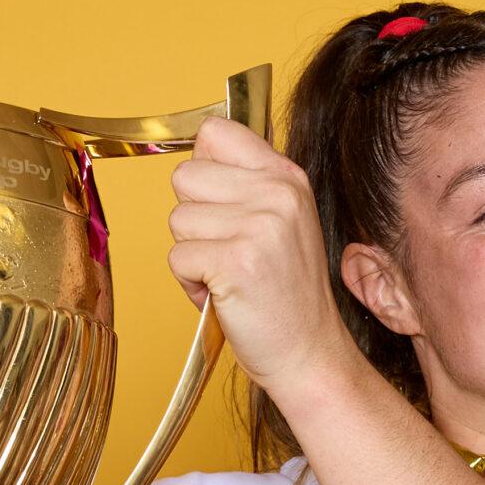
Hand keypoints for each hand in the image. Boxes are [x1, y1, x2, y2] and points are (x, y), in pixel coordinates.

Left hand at [165, 114, 356, 398]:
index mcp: (287, 177)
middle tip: (227, 250)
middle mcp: (277, 194)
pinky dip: (190, 283)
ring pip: (176, 219)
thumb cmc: (284, 293)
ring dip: (192, 254)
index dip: (203, 170)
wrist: (308, 352)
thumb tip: (197, 154)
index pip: (215, 132)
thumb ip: (247, 184)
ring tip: (228, 275)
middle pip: (184, 177)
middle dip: (193, 219)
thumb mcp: (282, 221)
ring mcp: (259, 227)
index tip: (219, 203)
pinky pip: (177, 258)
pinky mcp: (236, 262)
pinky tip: (224, 295)